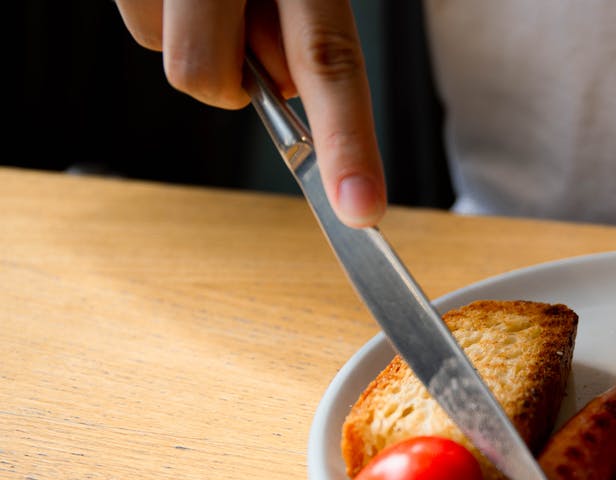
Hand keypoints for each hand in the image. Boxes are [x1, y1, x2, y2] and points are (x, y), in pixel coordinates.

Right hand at [114, 0, 385, 226]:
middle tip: (246, 35)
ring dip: (195, 35)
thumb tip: (285, 91)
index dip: (347, 139)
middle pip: (207, 74)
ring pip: (162, 52)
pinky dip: (164, 9)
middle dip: (226, 81)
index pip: (330, 58)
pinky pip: (137, 20)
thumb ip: (307, 25)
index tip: (360, 205)